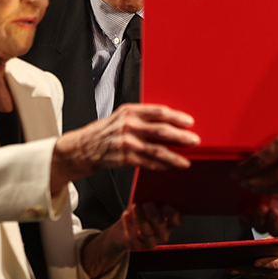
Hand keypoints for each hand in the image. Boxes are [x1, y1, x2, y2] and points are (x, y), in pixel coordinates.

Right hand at [52, 104, 199, 191]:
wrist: (83, 147)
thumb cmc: (105, 131)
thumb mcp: (121, 116)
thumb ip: (141, 117)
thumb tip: (167, 121)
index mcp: (130, 111)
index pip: (158, 112)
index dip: (176, 117)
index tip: (189, 122)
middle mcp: (129, 125)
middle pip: (161, 131)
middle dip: (181, 137)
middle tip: (194, 141)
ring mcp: (127, 143)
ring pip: (157, 150)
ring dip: (174, 157)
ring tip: (186, 161)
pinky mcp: (124, 158)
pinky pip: (147, 163)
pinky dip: (160, 166)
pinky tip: (169, 167)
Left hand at [80, 202, 180, 278]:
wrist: (125, 224)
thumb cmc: (140, 208)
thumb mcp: (148, 201)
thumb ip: (154, 196)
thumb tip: (156, 182)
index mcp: (170, 222)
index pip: (177, 221)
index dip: (172, 214)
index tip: (165, 205)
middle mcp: (163, 234)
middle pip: (161, 227)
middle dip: (154, 215)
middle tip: (146, 203)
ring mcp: (151, 242)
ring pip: (147, 233)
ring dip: (140, 218)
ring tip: (135, 206)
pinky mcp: (138, 247)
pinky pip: (133, 240)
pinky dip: (128, 226)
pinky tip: (125, 215)